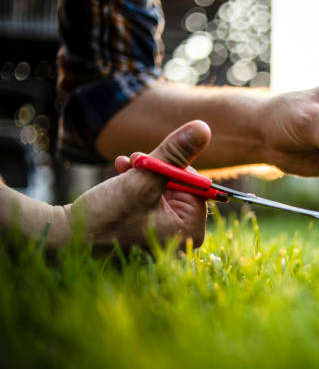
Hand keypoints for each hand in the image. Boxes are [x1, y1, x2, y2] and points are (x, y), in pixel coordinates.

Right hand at [70, 121, 211, 247]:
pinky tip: (121, 174)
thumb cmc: (106, 215)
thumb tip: (203, 128)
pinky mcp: (148, 234)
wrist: (65, 239)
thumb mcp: (143, 178)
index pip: (197, 186)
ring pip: (164, 191)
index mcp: (189, 230)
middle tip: (134, 158)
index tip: (150, 159)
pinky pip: (152, 203)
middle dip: (157, 169)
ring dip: (145, 173)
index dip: (173, 167)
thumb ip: (175, 153)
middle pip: (181, 188)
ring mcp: (165, 238)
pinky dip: (138, 187)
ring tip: (124, 166)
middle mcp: (182, 239)